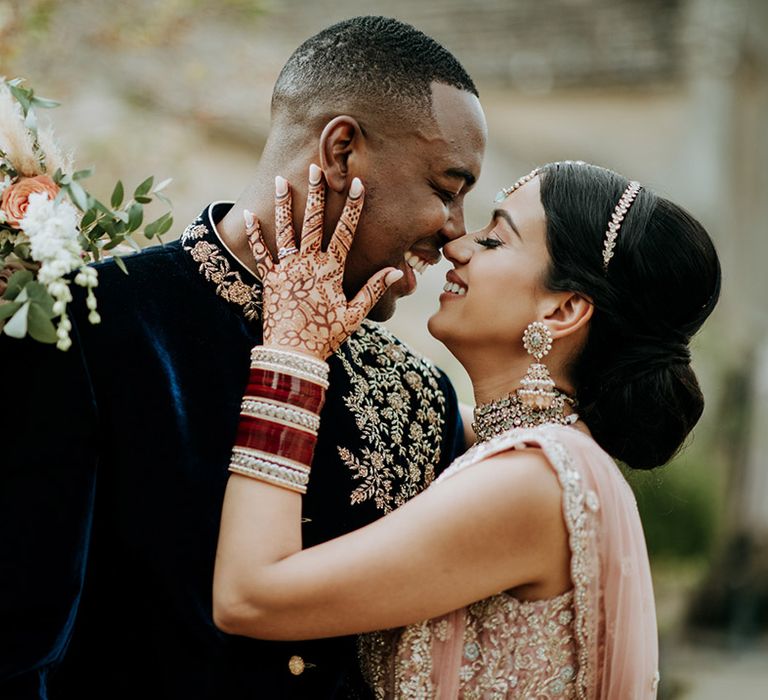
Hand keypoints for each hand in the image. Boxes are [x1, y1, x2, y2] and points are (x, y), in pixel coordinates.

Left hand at [243, 165, 401, 359]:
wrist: (293, 353)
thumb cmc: (326, 335)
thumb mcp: (354, 314)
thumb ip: (374, 289)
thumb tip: (397, 271)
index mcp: (331, 270)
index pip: (345, 231)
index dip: (352, 207)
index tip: (357, 184)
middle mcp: (308, 264)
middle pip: (313, 221)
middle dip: (316, 193)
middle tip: (316, 167)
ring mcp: (287, 269)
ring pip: (285, 230)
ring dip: (284, 204)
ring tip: (281, 180)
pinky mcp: (269, 279)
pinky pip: (261, 252)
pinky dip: (254, 233)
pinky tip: (248, 214)